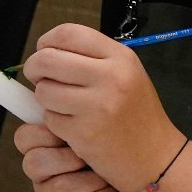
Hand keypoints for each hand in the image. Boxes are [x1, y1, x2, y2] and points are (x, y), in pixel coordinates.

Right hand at [13, 122, 152, 191]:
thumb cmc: (116, 155)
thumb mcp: (96, 127)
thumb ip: (77, 109)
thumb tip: (67, 80)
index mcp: (43, 148)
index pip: (24, 137)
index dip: (45, 133)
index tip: (71, 131)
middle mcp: (42, 176)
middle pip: (33, 163)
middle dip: (69, 156)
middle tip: (90, 154)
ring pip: (59, 186)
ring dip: (91, 178)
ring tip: (106, 173)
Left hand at [21, 23, 184, 191]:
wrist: (156, 157)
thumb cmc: (136, 113)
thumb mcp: (126, 73)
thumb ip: (92, 58)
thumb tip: (46, 50)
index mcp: (120, 57)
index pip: (68, 33)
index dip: (47, 41)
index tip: (44, 52)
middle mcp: (110, 77)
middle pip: (47, 59)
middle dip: (34, 68)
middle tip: (39, 78)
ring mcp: (97, 106)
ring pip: (43, 91)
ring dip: (45, 98)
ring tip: (63, 105)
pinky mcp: (84, 133)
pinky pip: (50, 118)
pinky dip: (55, 122)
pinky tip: (73, 125)